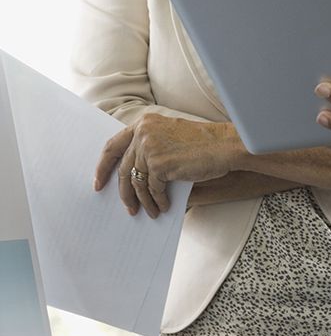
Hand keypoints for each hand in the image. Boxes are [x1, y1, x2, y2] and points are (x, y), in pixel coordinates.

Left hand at [94, 114, 242, 217]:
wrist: (226, 145)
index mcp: (144, 123)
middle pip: (123, 168)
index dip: (103, 166)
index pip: (113, 145)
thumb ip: (150, 147)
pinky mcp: (159, 164)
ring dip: (143, 201)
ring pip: (137, 182)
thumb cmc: (205, 143)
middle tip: (126, 208)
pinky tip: (164, 207)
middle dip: (123, 192)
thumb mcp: (170, 137)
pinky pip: (152, 189)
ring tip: (150, 212)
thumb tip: (131, 175)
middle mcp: (143, 132)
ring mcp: (150, 147)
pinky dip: (158, 201)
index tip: (98, 182)